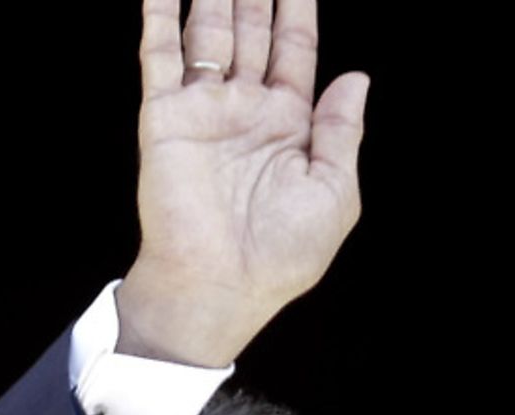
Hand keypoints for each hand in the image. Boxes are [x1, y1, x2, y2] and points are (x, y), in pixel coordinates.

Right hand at [116, 0, 369, 367]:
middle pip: (250, 30)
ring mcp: (204, 111)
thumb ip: (343, 130)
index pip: (294, 50)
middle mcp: (244, 111)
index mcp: (288, 126)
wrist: (221, 286)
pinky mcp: (166, 118)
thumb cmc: (281, 254)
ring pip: (208, 32)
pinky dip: (157, 17)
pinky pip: (160, 55)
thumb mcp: (336, 192)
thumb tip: (357, 78)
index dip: (297, 9)